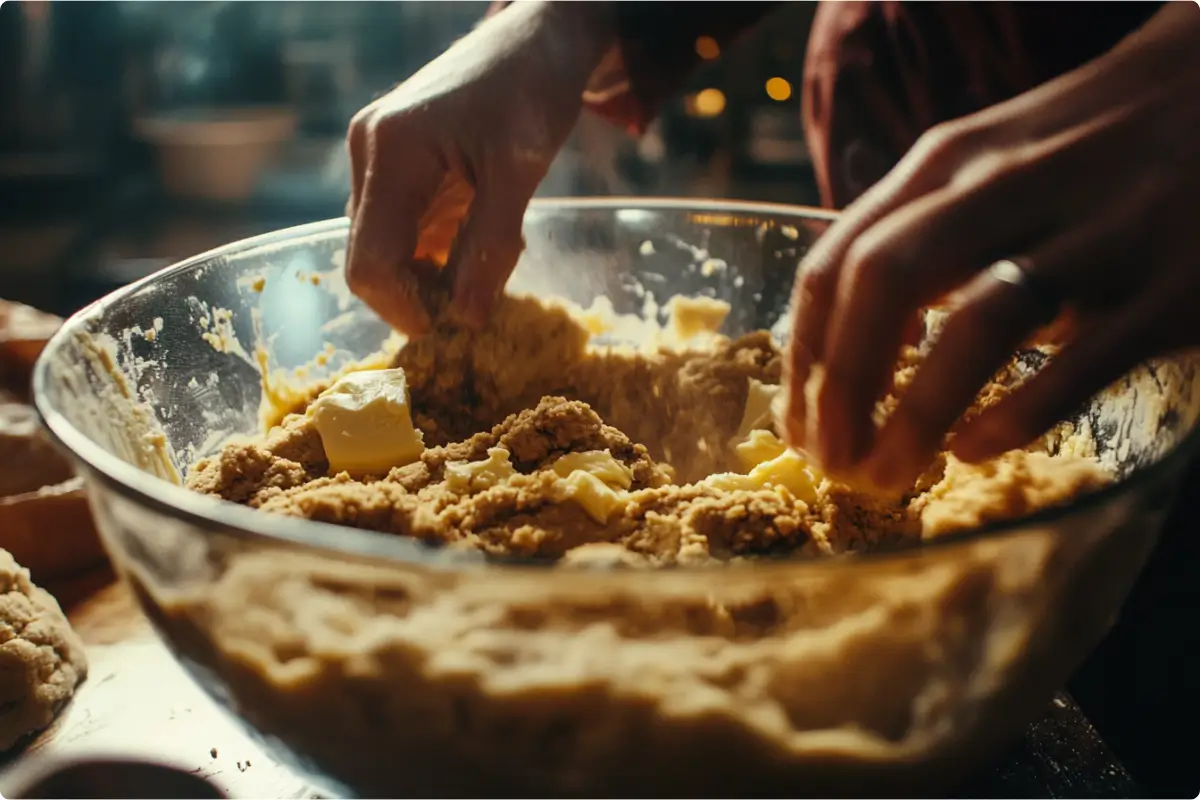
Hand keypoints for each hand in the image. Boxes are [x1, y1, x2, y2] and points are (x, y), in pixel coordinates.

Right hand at [344, 1, 614, 335]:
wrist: (535, 39)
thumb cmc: (531, 91)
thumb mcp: (518, 171)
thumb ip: (490, 245)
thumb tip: (465, 319)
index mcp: (390, 152)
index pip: (370, 260)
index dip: (403, 308)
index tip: (452, 329)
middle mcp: (368, 155)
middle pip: (371, 258)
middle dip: (421, 292)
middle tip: (481, 299)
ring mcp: (376, 160)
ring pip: (389, 247)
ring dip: (435, 272)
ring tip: (492, 255)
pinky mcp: (395, 167)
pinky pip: (405, 229)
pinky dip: (440, 249)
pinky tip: (482, 234)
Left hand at [782, 1, 1199, 491]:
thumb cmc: (1084, 148)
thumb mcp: (983, 162)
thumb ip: (914, 234)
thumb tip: (847, 341)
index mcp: (946, 161)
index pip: (837, 260)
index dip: (803, 354)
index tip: (794, 422)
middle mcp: (1006, 185)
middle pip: (885, 285)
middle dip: (840, 386)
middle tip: (828, 462)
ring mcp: (1094, 233)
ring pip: (977, 323)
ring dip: (914, 411)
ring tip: (884, 474)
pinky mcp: (1171, 286)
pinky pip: (1078, 362)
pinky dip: (1016, 415)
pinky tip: (974, 449)